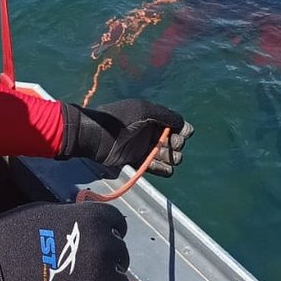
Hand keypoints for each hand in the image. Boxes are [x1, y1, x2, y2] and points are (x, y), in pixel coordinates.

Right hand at [0, 202, 129, 280]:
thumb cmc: (11, 238)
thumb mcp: (50, 214)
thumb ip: (76, 221)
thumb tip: (87, 228)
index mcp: (96, 218)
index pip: (119, 227)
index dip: (106, 238)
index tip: (91, 248)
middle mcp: (106, 245)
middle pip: (120, 258)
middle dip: (105, 266)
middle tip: (81, 274)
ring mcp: (101, 277)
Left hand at [61, 99, 193, 176]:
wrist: (95, 134)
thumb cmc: (119, 119)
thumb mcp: (144, 110)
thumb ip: (165, 115)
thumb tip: (182, 123)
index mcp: (151, 116)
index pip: (173, 123)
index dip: (182, 129)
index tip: (185, 134)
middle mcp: (148, 131)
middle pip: (171, 139)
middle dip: (177, 144)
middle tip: (174, 146)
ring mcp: (141, 146)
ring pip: (163, 154)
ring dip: (171, 157)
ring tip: (172, 160)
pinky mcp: (135, 160)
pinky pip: (152, 166)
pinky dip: (162, 169)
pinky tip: (168, 170)